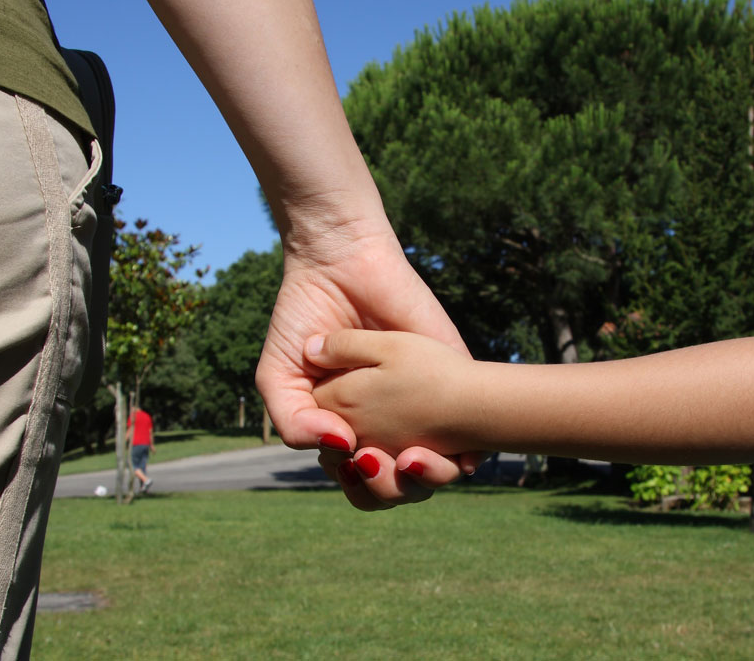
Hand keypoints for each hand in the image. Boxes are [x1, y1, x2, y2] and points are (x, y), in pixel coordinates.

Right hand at [255, 218, 484, 508]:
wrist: (337, 265)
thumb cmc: (304, 322)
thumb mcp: (279, 378)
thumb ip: (294, 423)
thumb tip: (341, 447)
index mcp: (355, 430)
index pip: (366, 484)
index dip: (360, 486)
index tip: (349, 463)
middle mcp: (393, 424)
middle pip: (403, 486)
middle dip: (389, 488)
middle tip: (373, 461)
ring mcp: (427, 403)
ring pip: (441, 469)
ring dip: (425, 479)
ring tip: (404, 456)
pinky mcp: (455, 374)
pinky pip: (474, 430)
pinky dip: (461, 452)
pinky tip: (432, 442)